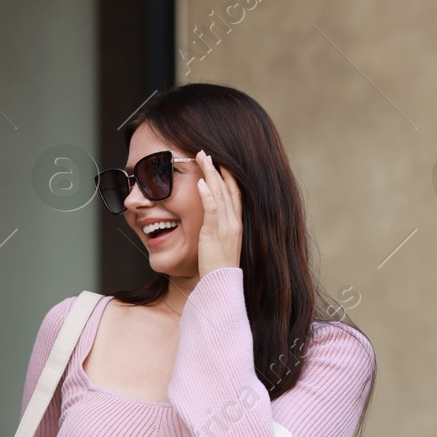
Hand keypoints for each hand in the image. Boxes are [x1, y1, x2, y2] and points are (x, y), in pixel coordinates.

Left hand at [195, 150, 242, 276]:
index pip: (235, 193)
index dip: (228, 176)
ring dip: (210, 174)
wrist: (221, 284)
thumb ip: (217, 229)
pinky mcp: (215, 233)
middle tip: (206, 153)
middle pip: (228, 188)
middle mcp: (234, 222)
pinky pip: (212, 209)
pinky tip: (199, 182)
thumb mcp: (221, 244)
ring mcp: (226, 226)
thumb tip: (208, 222)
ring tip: (202, 158)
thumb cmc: (217, 267)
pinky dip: (206, 194)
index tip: (219, 162)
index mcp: (237, 223)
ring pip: (220, 193)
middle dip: (217, 168)